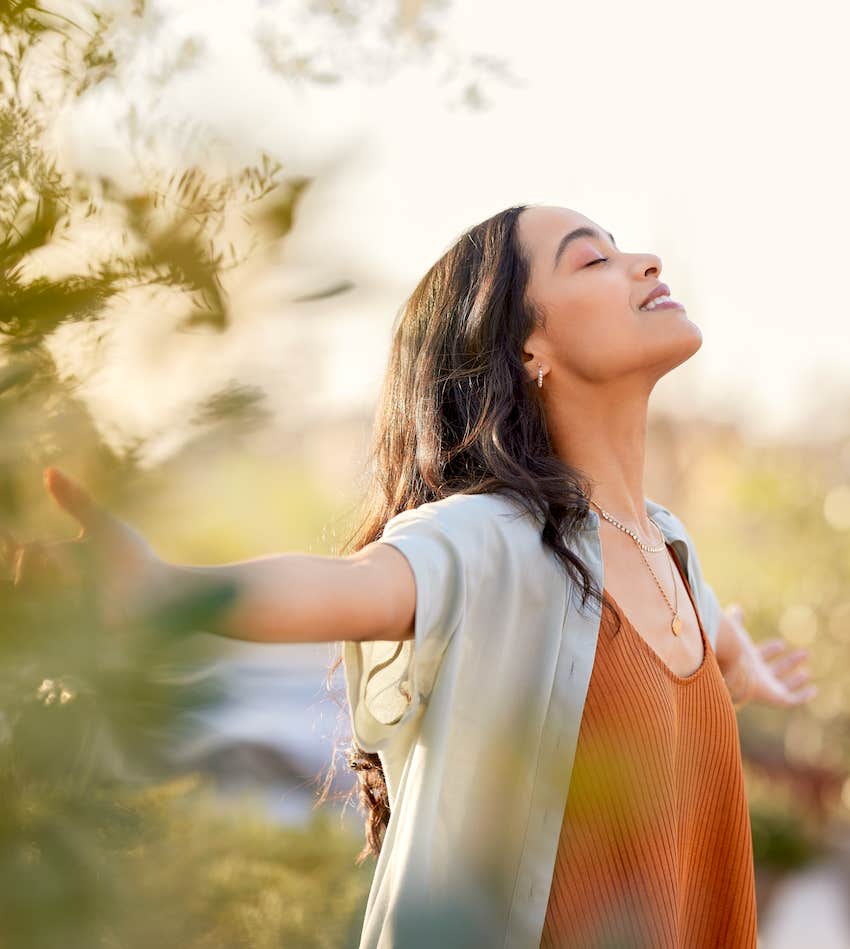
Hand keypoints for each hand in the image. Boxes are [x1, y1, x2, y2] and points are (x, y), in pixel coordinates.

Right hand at [2, 467, 167, 627]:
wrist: (164, 593)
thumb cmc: (134, 559)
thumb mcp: (103, 526)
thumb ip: (76, 500)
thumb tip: (48, 470)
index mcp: (56, 565)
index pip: (23, 554)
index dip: (15, 547)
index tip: (14, 537)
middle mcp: (53, 592)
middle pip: (21, 574)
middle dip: (37, 560)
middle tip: (63, 557)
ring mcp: (61, 615)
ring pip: (32, 596)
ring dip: (54, 578)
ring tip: (77, 574)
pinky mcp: (72, 636)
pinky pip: (49, 619)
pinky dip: (62, 600)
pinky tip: (80, 591)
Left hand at [723, 604, 817, 708]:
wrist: (731, 668)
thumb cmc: (731, 649)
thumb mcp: (735, 631)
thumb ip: (736, 621)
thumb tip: (736, 607)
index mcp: (746, 661)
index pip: (761, 656)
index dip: (771, 650)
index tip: (781, 644)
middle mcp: (756, 675)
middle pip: (774, 670)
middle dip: (789, 662)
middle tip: (805, 653)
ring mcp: (765, 688)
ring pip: (783, 685)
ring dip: (795, 680)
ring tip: (807, 672)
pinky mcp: (775, 698)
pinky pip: (791, 700)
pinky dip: (802, 696)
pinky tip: (812, 690)